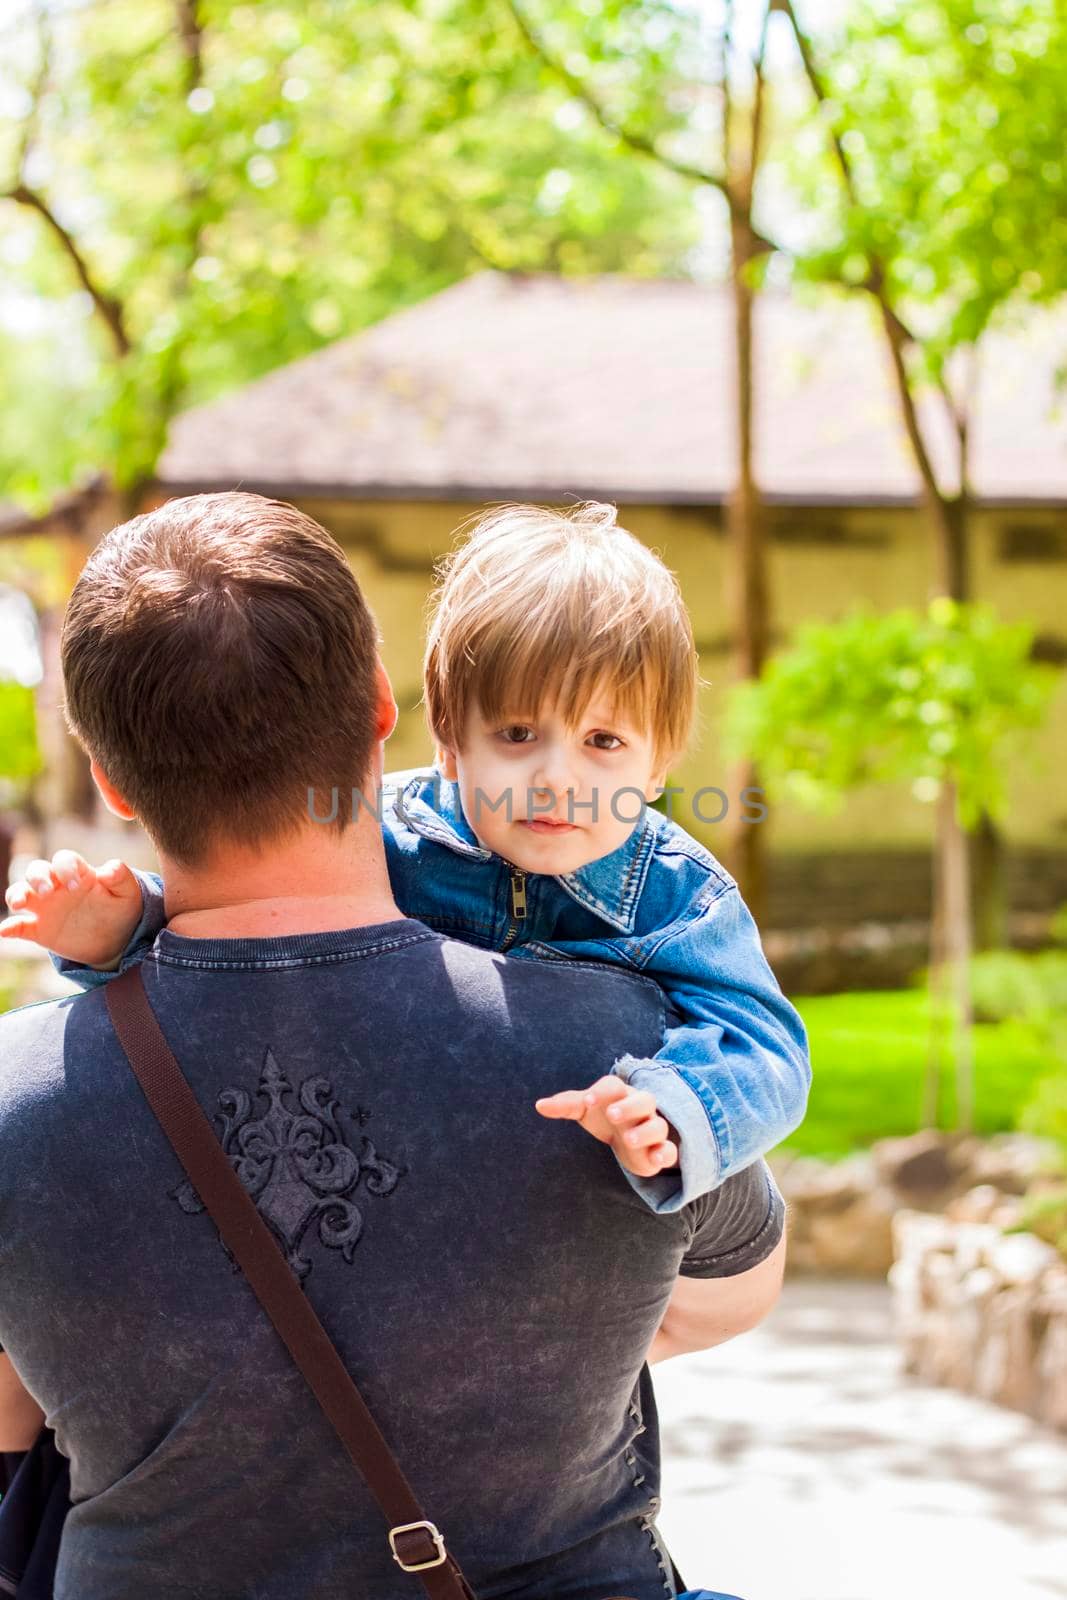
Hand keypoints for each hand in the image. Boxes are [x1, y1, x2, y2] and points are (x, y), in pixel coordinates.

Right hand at [1, 851, 142, 967]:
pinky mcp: (39, 929)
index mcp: (78, 873)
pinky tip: (5, 931)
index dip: (65, 868)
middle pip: (36, 870)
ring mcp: (45, 907)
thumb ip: (122, 878)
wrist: (115, 940)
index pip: (64, 860)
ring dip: (16, 895)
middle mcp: (57, 886)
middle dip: (37, 877)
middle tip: (47, 892)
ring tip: (19, 904)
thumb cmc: (120, 909)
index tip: (75, 886)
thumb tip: (108, 869)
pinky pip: (19, 926)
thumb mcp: (129, 894)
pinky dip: (9, 927)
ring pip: (21, 892)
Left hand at [535, 1075, 679, 1178]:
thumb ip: (565, 1106)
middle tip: (612, 1115)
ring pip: (657, 1125)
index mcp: (619, 1094)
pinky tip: (654, 1158)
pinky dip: (664, 1153)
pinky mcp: (660, 1151)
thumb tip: (539, 1105)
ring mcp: (652, 1128)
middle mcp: (640, 1108)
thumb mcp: (585, 1110)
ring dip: (645, 1131)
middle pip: (644, 1099)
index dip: (601, 1092)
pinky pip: (669, 1150)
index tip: (587, 1102)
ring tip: (628, 1140)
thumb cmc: (604, 1117)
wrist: (630, 1138)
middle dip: (629, 1106)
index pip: (614, 1086)